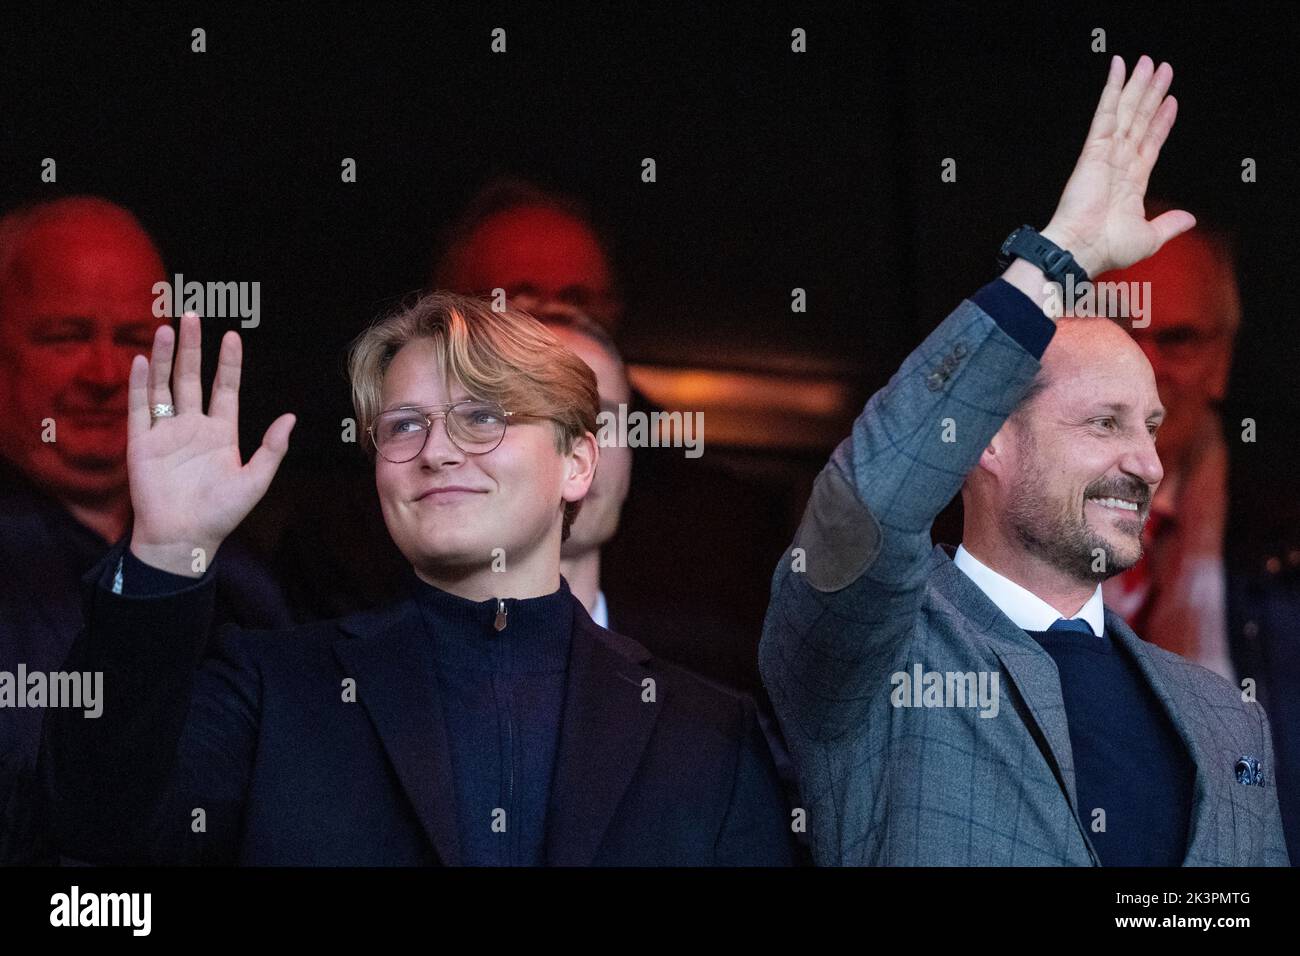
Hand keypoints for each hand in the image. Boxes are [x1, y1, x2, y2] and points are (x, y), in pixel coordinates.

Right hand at [127, 313, 294, 576]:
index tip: (233, 336)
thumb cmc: (221, 514)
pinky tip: (141, 361)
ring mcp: (165, 433)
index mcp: (221, 433)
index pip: (224, 388)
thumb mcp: (255, 480)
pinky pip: (140, 409)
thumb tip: (292, 418)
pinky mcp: (142, 444)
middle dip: (191, 348)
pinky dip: (140, 385)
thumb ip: (272, 448)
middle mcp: (192, 427)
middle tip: (191, 316)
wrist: (184, 539)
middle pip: (190, 378)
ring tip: (165, 329)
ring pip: (163, 386)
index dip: (228, 363)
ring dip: (163, 358)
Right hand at [1043, 55, 1195, 276]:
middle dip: (1151, 94)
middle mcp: (1118, 164)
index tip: (1170, 102)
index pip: (1150, 143)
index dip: (1161, 122)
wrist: (1081, 250)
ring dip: (1136, 85)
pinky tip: (1118, 69)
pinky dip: (1111, 90)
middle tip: (1161, 69)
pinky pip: (1105, 114)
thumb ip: (1169, 224)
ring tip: (1147, 62)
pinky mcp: (1094, 150)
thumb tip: (1189, 219)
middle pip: (1139, 120)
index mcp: (1131, 183)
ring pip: (1125, 111)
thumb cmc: (1106, 249)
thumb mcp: (1149, 238)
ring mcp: (1106, 154)